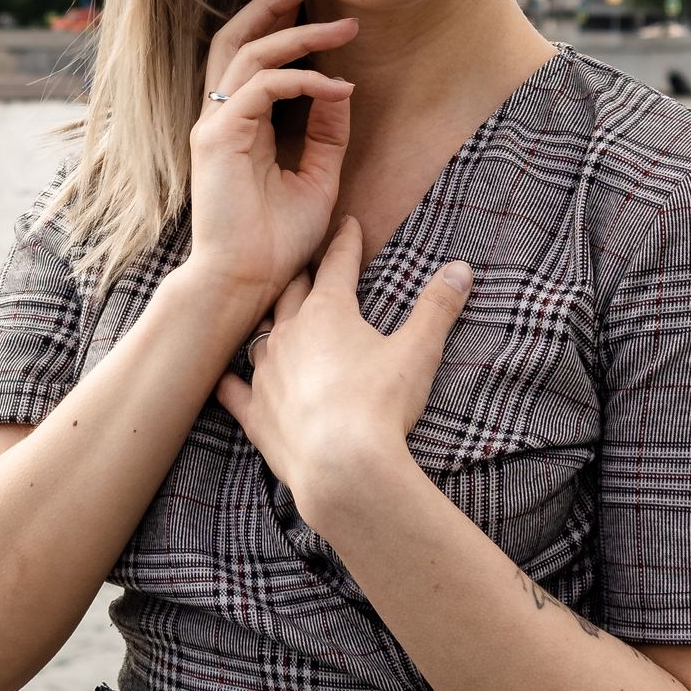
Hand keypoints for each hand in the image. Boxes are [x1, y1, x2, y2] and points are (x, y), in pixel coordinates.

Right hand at [183, 0, 357, 306]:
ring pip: (248, 54)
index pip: (253, 62)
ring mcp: (213, 125)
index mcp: (237, 126)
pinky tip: (335, 86)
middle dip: (272, 7)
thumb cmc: (275, 242)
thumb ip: (327, 133)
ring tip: (342, 27)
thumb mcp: (317, 177)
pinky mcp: (216, 138)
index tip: (330, 20)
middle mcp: (218, 118)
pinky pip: (260, 88)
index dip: (285, 31)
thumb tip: (342, 88)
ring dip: (297, 34)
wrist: (245, 283)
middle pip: (235, 40)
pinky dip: (301, 79)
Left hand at [212, 215, 472, 513]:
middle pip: (292, 293)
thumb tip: (461, 269)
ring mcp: (266, 373)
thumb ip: (437, 308)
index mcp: (328, 312)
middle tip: (309, 265)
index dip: (345, 243)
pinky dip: (233, 382)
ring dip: (269, 324)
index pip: (337, 265)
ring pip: (260, 335)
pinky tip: (228, 379)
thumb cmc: (381, 404)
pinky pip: (235, 390)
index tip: (347, 223)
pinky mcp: (255, 413)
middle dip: (303, 276)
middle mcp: (289, 333)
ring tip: (274, 319)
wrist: (342, 467)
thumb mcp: (418, 351)